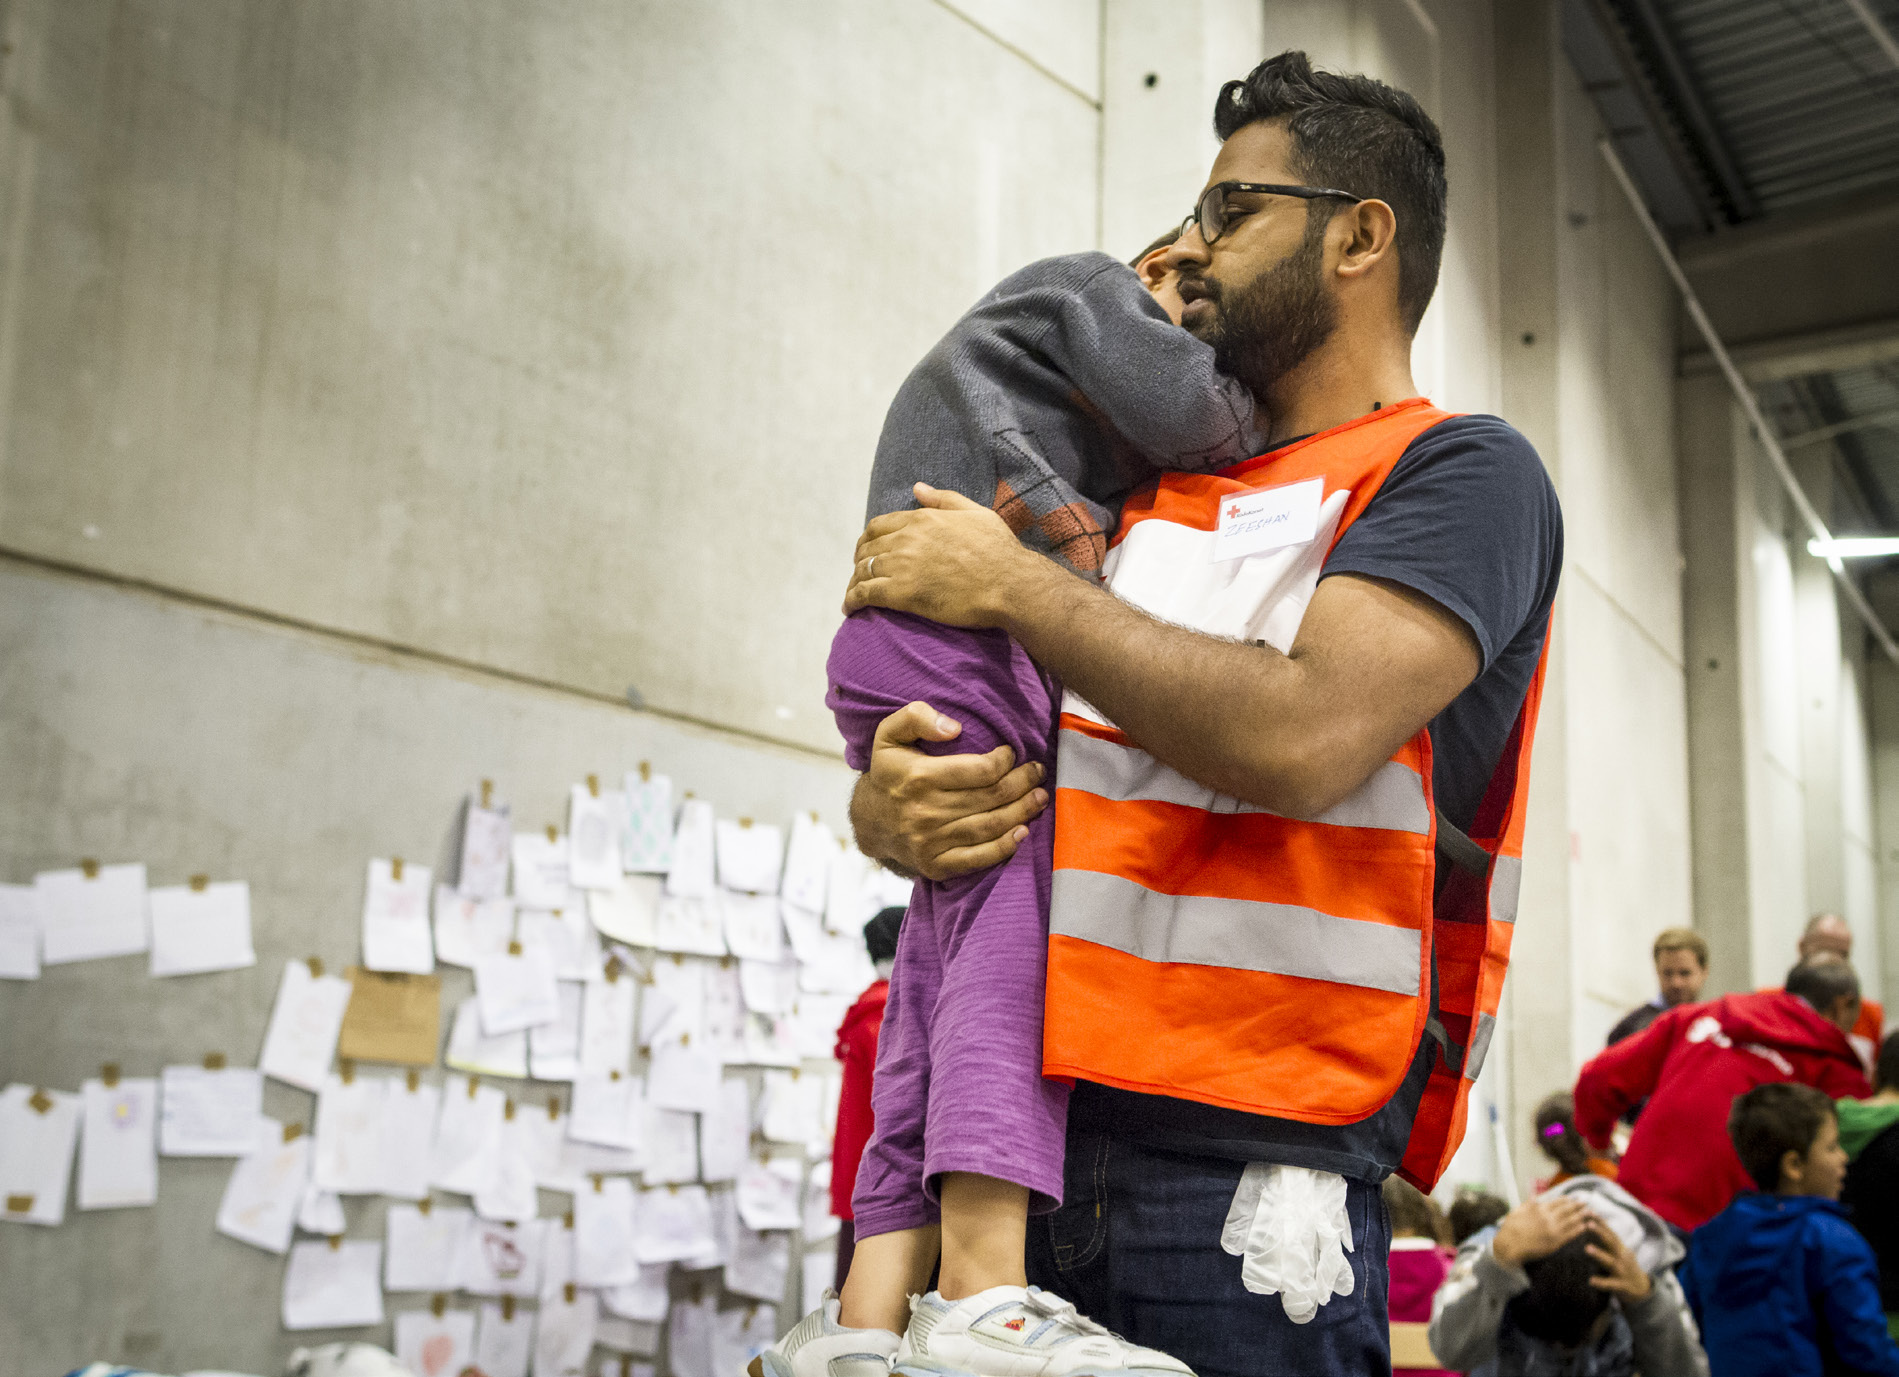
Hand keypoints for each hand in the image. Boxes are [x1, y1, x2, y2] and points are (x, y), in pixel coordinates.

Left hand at [844, 483, 1046, 627]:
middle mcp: (907, 539)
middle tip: (860, 574)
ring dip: (854, 582)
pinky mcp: (902, 593)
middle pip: (867, 548)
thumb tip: (917, 487)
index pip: (879, 526)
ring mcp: (903, 565)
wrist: (1010, 584)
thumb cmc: (999, 550)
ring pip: (863, 570)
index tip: (868, 551)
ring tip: (854, 594)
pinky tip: (849, 608)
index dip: (869, 540)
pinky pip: (865, 594)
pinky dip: (852, 600)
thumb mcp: (974, 513)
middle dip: (859, 561)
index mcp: (922, 519)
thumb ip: (942, 499)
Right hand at [848, 702, 1048, 880]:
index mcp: (919, 777)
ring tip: (1040, 797)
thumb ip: (916, 717)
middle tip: (1036, 772)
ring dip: (1022, 811)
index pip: (979, 770)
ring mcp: (931, 842)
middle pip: (990, 798)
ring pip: (990, 826)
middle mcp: (925, 812)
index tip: (1012, 753)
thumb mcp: (889, 734)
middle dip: (1022, 783)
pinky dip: (1005, 847)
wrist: (869, 821)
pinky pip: (978, 859)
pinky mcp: (936, 866)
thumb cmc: (889, 772)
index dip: (1004, 761)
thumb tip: (953, 727)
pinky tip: (1023, 832)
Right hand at [1490, 1195, 1591, 1267]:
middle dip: (1578, 1206)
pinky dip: (1578, 1229)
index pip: (1557, 1202)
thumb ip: (1528, 1204)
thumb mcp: (1517, 1211)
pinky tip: (1585, 1227)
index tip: (1574, 1198)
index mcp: (1539, 1208)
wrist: (1509, 1246)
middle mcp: (1548, 1217)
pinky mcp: (1555, 1242)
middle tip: (1587, 1203)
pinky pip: (1570, 1234)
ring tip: (1590, 1213)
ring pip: (1571, 1221)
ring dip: (1582, 1216)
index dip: (1567, 1200)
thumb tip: (1535, 1198)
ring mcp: (1552, 1230)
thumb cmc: (1510, 1229)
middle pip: (1567, 1209)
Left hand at [1584, 1216, 1652, 1300]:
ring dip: (1599, 1254)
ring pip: (1611, 1262)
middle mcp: (1622, 1257)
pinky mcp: (1622, 1286)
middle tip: (1587, 1223)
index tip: (1588, 1210)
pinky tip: (1591, 1281)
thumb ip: (1606, 1240)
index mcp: (1620, 1248)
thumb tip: (1589, 1222)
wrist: (1641, 1290)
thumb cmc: (1623, 1266)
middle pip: (1611, 1242)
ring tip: (1586, 1247)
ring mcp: (1623, 1271)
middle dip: (1600, 1232)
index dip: (1600, 1222)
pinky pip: (1611, 1284)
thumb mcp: (1617, 1252)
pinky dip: (1602, 1283)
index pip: (1610, 1232)